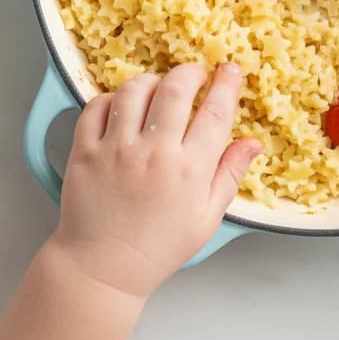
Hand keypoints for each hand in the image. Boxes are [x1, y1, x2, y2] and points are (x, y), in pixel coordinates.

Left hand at [49, 63, 260, 299]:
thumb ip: (229, 175)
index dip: (226, 84)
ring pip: (135, 90)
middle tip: (194, 76)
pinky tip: (124, 108)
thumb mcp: (206, 218)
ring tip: (158, 90)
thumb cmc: (159, 247)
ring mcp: (116, 150)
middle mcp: (154, 154)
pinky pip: (98, 105)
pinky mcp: (85, 151)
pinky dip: (113, 98)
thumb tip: (253, 142)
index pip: (216, 112)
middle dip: (190, 72)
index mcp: (189, 171)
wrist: (102, 269)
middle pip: (176, 88)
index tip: (229, 70)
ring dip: (152, 81)